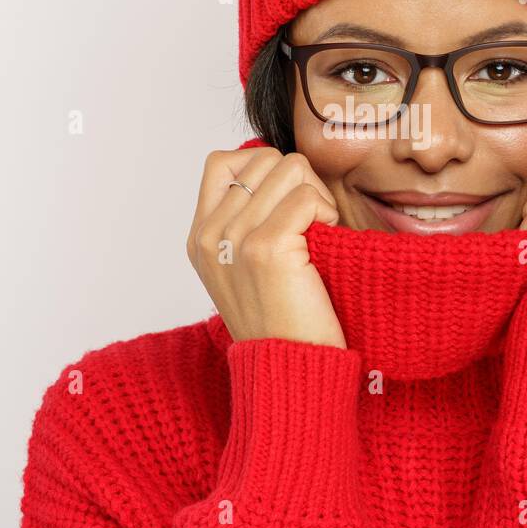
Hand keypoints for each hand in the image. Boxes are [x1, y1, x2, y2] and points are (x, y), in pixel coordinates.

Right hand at [187, 148, 346, 347]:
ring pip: (289, 168)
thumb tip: (275, 167)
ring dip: (315, 194)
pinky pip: (306, 196)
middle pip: (263, 158)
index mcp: (200, 237)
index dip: (263, 168)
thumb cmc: (283, 319)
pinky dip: (326, 212)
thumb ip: (245, 220)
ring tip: (317, 232)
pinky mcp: (266, 248)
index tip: (285, 202)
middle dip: (297, 180)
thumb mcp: (245, 267)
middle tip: (310, 220)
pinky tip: (325, 243)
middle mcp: (210, 235)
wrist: (291, 369)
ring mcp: (234, 240)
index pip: (222, 162)